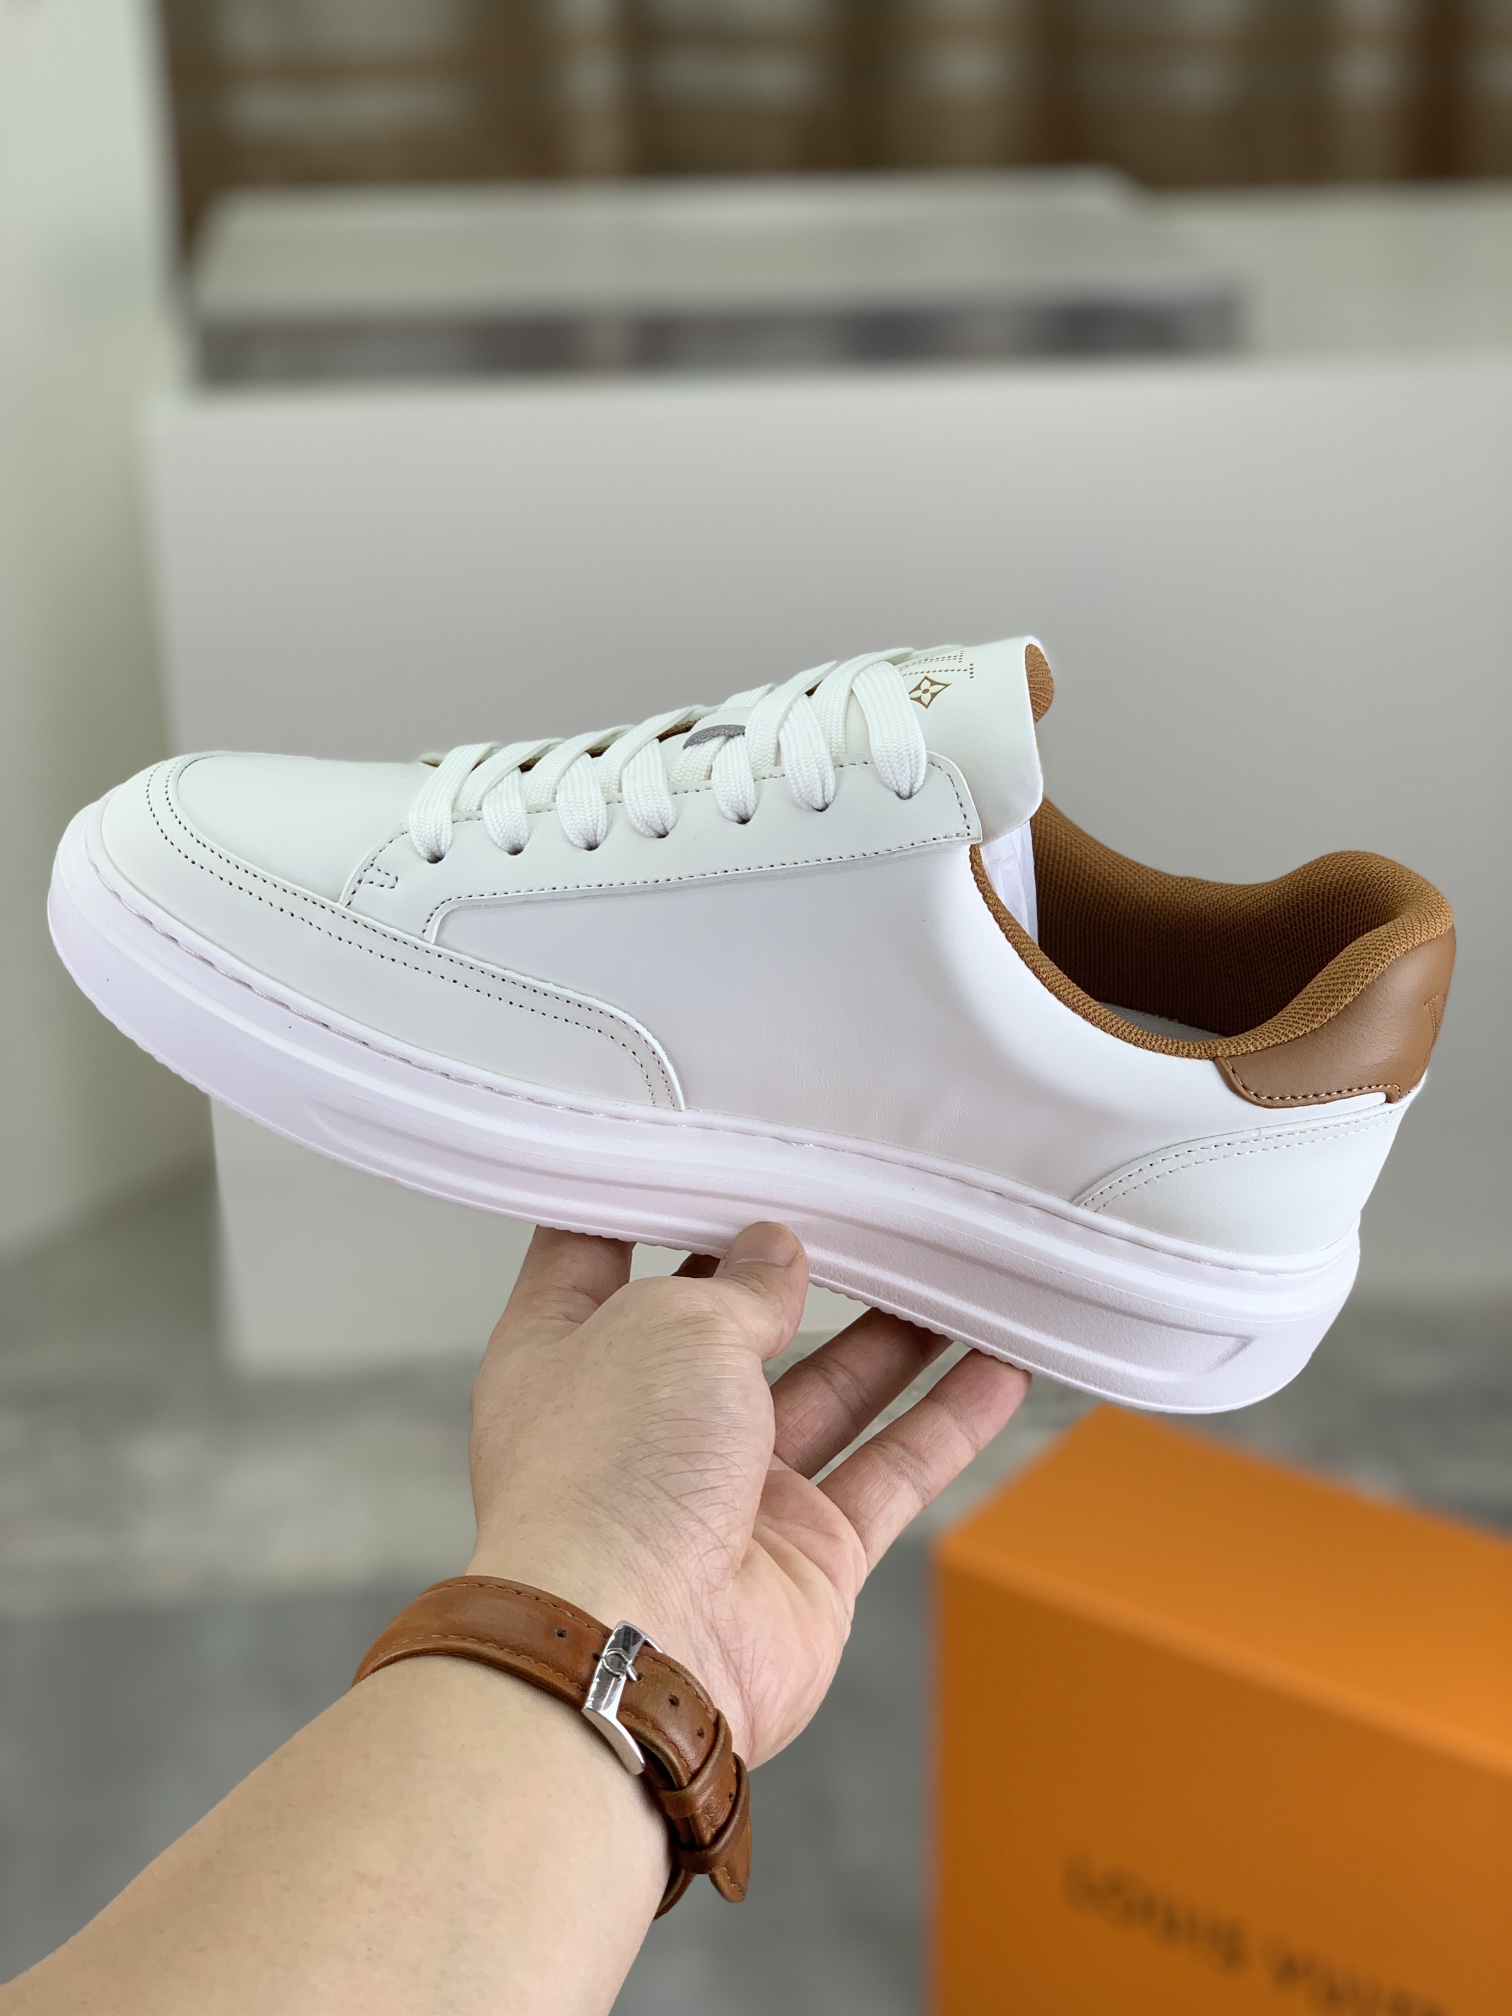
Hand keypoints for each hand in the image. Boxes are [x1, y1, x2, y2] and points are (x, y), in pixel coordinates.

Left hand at [466, 1222, 1028, 1765]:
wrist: (636, 1652)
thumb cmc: (609, 1481)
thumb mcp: (672, 1325)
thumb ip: (740, 1283)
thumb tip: (778, 1252)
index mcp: (566, 1353)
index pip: (596, 1251)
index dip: (647, 1198)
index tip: (705, 1145)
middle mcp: (642, 1422)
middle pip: (730, 1320)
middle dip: (795, 1265)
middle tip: (864, 1203)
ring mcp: (725, 1492)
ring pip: (829, 1390)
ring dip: (895, 1332)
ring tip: (956, 1264)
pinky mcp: (804, 1554)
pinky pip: (889, 1469)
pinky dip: (947, 1419)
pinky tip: (1001, 1366)